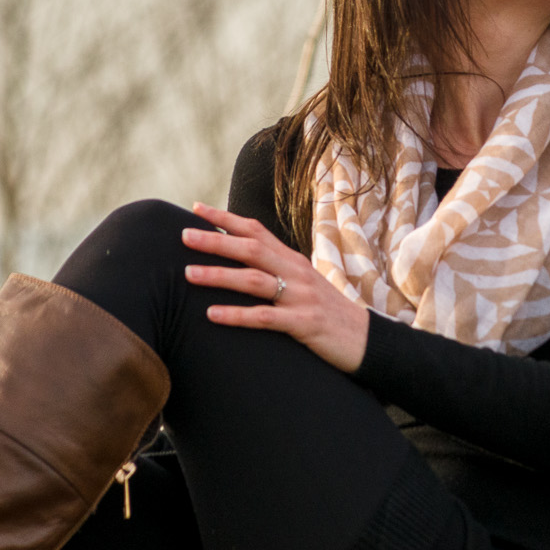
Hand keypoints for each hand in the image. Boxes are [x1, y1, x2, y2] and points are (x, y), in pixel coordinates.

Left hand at [181, 203, 369, 372]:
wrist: (366, 340)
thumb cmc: (327, 313)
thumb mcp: (302, 284)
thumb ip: (276, 270)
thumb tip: (240, 260)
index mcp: (293, 260)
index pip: (256, 230)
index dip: (226, 218)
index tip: (196, 209)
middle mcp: (296, 272)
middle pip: (251, 249)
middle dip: (215, 241)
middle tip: (183, 235)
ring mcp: (301, 297)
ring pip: (254, 280)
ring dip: (219, 275)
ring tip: (188, 274)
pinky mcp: (304, 324)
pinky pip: (265, 318)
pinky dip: (237, 315)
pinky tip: (212, 315)